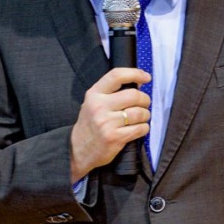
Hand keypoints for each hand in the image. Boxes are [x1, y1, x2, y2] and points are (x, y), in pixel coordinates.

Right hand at [69, 67, 150, 181]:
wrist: (77, 150)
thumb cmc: (90, 125)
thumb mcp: (93, 103)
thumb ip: (111, 93)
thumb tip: (138, 83)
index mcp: (94, 94)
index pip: (116, 76)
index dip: (135, 73)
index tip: (146, 77)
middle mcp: (99, 106)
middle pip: (134, 95)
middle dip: (145, 100)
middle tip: (144, 104)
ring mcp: (107, 123)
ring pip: (140, 113)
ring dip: (146, 115)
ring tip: (140, 118)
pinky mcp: (115, 137)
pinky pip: (141, 128)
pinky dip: (144, 128)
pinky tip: (138, 129)